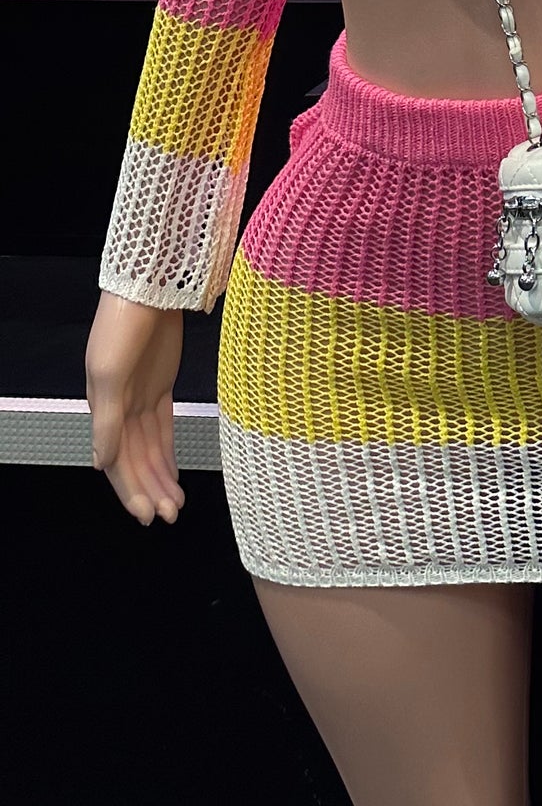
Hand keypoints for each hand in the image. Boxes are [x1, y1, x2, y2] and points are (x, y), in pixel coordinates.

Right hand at [86, 294, 185, 526]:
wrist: (148, 289)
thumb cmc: (123, 328)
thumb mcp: (110, 375)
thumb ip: (108, 422)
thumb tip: (102, 465)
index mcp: (104, 410)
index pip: (117, 463)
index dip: (131, 491)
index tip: (148, 516)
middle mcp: (120, 409)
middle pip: (135, 460)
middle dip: (149, 490)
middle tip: (168, 516)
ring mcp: (142, 397)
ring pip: (150, 448)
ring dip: (160, 476)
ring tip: (176, 504)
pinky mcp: (161, 385)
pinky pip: (162, 428)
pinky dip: (167, 451)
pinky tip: (173, 472)